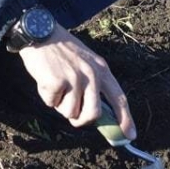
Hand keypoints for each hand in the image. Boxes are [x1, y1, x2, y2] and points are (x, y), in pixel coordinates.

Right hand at [18, 25, 136, 139]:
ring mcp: (75, 78)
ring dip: (60, 104)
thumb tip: (96, 115)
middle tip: (72, 114)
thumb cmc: (61, 51)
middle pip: (93, 114)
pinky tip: (45, 79)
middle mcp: (91, 74)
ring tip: (56, 84)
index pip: (119, 98)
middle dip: (81, 120)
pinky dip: (47, 96)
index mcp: (101, 69)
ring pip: (70, 112)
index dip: (125, 119)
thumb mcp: (85, 62)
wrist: (40, 33)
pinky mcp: (58, 82)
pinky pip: (52, 104)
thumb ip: (93, 84)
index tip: (130, 135)